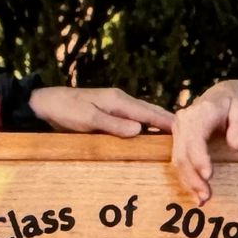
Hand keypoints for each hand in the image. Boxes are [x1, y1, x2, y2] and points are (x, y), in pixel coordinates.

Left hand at [28, 86, 174, 135]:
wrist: (46, 104)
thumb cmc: (65, 110)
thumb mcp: (88, 119)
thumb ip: (113, 125)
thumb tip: (140, 130)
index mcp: (118, 101)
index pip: (150, 112)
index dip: (168, 123)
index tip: (188, 131)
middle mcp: (120, 101)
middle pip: (151, 112)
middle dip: (169, 123)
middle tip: (191, 135)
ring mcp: (115, 107)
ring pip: (144, 116)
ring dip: (159, 125)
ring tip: (177, 137)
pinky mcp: (109, 114)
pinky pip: (134, 120)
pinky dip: (146, 126)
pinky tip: (150, 134)